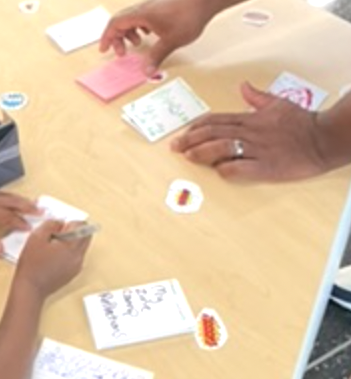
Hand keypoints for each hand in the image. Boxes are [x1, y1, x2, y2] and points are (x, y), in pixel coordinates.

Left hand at [0, 191, 37, 252]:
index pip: (9, 216)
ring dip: (20, 200)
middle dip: (27, 206)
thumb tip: (2, 249)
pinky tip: (12, 201)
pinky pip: (1, 194)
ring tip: (31, 204)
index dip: (21, 222)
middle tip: (40, 210)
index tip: (30, 228)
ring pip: (7, 196)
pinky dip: (11, 198)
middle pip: (12, 201)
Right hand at [15, 221, 90, 298]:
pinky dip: (68, 252)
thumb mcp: (37, 237)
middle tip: (58, 233)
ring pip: (81, 247)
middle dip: (75, 231)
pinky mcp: (72, 273)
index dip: (70, 222)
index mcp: (72, 247)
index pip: (82, 226)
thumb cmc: (32, 265)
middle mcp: (78, 257)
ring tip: (53, 246)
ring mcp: (76, 266)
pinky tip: (53, 256)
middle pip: (86, 236)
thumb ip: (50, 225)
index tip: (59, 226)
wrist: (30, 288)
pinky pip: (76, 257)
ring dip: (71, 242)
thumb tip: (59, 223)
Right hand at [99, 0, 215, 74]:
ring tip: (138, 45)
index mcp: (141, 15)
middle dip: (117, 38)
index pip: (116, 24)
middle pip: (121, 21)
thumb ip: (156, 56)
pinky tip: (149, 34)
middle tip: (122, 53)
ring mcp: (152, 6)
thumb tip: (146, 72)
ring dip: (129, 32)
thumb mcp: (171, 41)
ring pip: (132, 18)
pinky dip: (139, 27)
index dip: (107, 37)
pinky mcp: (160, 6)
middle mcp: (144, 8)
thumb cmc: (188, 16)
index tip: (104, 50)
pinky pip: (142, 16)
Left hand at [171, 82, 336, 181]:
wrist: (323, 139)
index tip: (183, 134)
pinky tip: (217, 171)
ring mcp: (257, 150)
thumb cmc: (302, 122)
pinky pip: (240, 168)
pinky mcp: (266, 167)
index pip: (216, 120)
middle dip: (191, 140)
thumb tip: (243, 86)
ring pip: (222, 148)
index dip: (197, 127)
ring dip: (202, 152)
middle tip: (175, 147)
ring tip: (188, 156)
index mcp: (250, 119)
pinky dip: (227, 169)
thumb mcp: (278, 103)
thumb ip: (257, 97)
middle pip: (213, 133)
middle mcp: (250, 133)